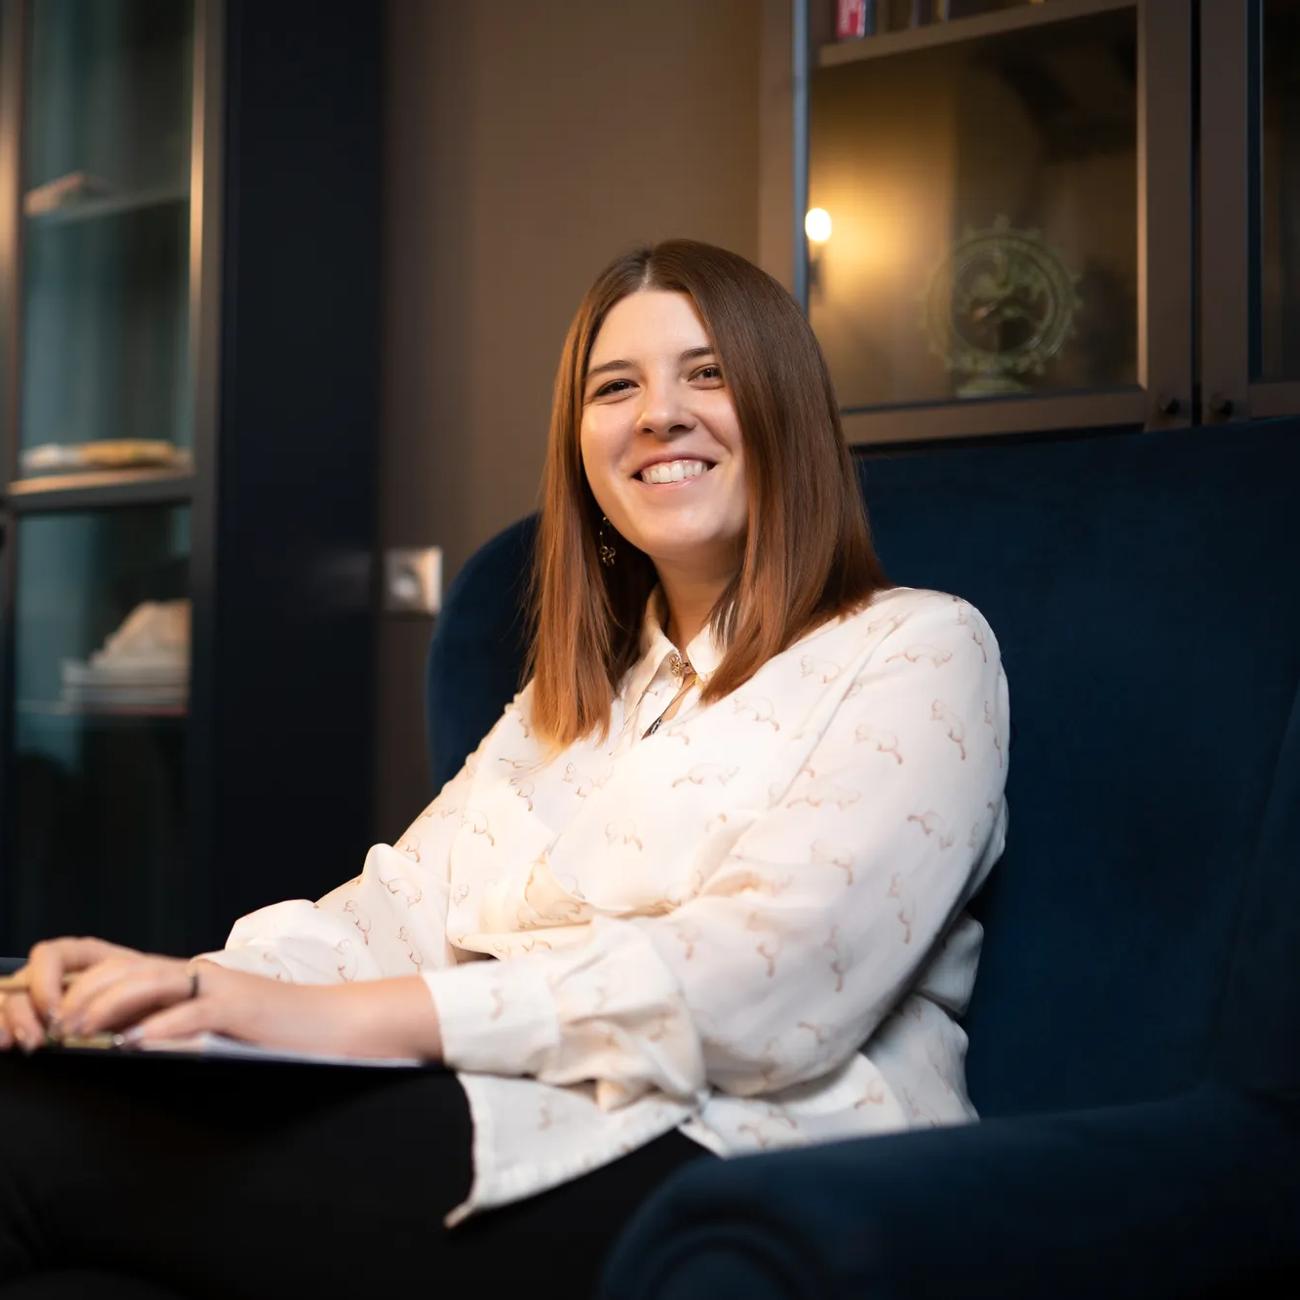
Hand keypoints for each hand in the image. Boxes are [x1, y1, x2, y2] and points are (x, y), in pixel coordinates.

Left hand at [1, 936, 442, 1061]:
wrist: (339, 1028)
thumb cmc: (279, 1036)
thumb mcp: (218, 1028)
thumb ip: (178, 1026)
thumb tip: (124, 1046)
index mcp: (191, 977)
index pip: (125, 964)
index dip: (84, 982)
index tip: (54, 1016)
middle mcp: (201, 974)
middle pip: (128, 967)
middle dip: (83, 995)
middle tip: (53, 1029)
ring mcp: (222, 988)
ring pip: (152, 982)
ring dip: (109, 1006)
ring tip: (78, 1032)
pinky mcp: (242, 1008)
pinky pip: (194, 1013)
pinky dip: (160, 1028)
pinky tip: (134, 1044)